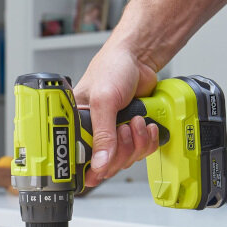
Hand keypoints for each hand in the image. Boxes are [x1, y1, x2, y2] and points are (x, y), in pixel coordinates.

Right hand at [73, 34, 159, 186]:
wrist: (139, 59)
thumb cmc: (112, 69)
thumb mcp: (103, 101)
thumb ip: (102, 135)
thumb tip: (99, 164)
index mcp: (77, 124)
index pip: (79, 159)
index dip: (92, 167)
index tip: (103, 164)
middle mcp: (94, 132)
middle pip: (107, 164)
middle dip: (122, 149)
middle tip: (123, 129)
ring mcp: (115, 134)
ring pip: (127, 159)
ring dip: (137, 142)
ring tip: (136, 120)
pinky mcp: (133, 133)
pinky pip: (142, 151)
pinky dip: (149, 140)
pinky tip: (147, 124)